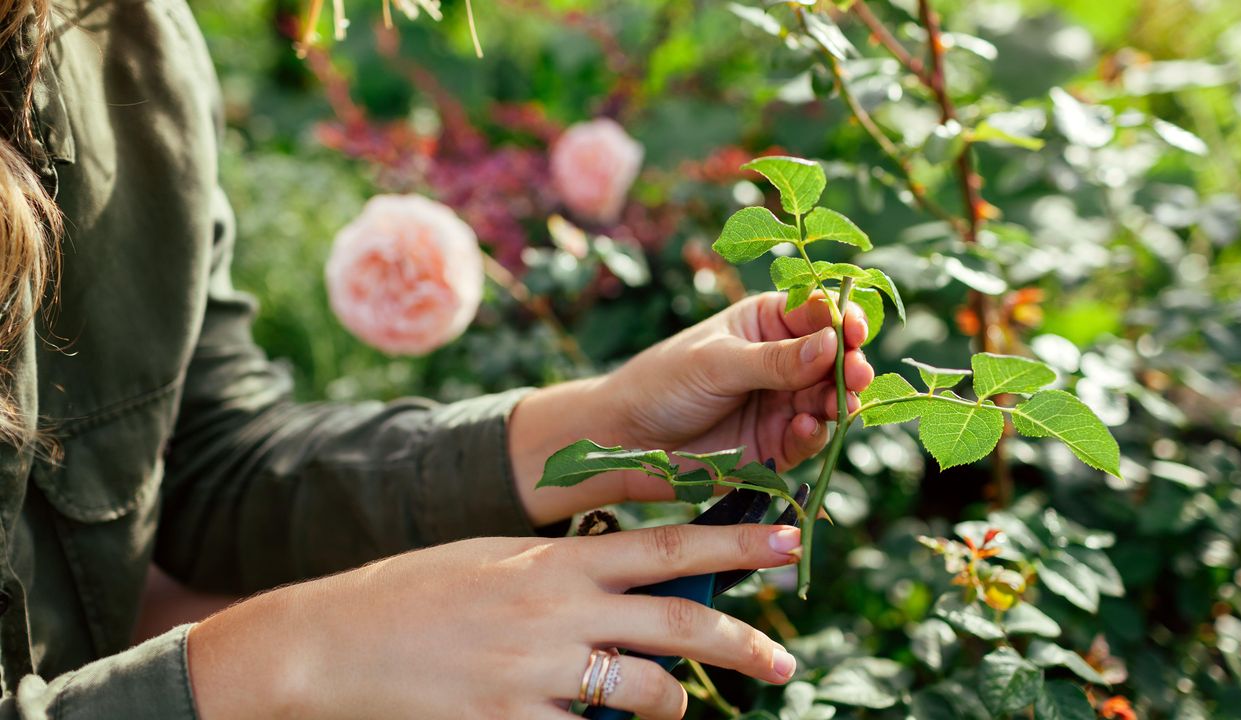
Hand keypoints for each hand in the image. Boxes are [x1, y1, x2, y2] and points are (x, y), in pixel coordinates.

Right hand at [188, 523, 801, 719]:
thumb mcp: (496, 559)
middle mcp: (558, 611)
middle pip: (677, 622)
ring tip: (686, 706)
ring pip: (647, 691)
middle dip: (742, 641)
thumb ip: (565, 568)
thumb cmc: (415, 592)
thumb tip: (629, 578)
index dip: (737, 543)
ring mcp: (538, 672)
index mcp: (556, 561)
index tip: (792, 540)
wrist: (332, 642)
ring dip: (678, 702)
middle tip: (783, 658)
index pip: (666, 546)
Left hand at [509, 292, 873, 521]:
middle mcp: (783, 362)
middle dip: (851, 365)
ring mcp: (782, 404)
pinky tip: (807, 428)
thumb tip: (833, 343)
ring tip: (839, 404)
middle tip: (857, 373)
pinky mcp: (776, 445)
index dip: (842, 319)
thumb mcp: (716, 363)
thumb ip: (774, 359)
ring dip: (840, 402)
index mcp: (767, 323)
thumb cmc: (662, 383)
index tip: (854, 328)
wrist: (625, 441)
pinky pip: (808, 439)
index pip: (817, 314)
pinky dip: (815, 435)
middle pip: (834, 360)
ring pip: (829, 401)